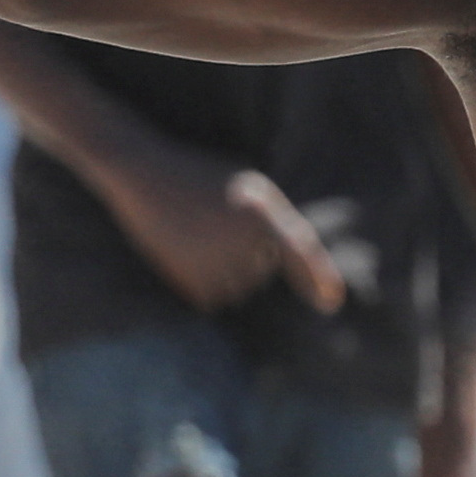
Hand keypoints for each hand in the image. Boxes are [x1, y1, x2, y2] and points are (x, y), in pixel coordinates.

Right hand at [110, 152, 351, 316]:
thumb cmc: (202, 175)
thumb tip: (291, 259)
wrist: (143, 176)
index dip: (318, 274)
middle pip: (264, 268)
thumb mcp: (248, 185)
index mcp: (258, 210)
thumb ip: (273, 220)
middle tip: (215, 220)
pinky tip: (187, 252)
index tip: (332, 301)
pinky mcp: (190, 283)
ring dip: (227, 270)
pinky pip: (216, 298)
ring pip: (241, 287)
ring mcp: (213, 264)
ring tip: (199, 234)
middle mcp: (238, 240)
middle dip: (247, 251)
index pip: (295, 246)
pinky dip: (206, 282)